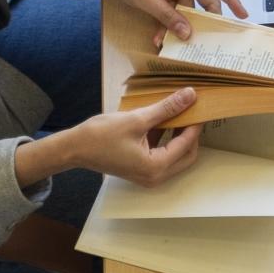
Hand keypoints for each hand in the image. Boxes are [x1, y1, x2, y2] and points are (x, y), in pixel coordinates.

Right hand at [20, 87, 203, 186]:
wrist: (73, 148)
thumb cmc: (101, 135)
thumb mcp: (137, 118)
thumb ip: (166, 108)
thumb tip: (190, 96)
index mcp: (156, 167)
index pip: (187, 144)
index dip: (195, 123)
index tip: (199, 105)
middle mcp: (155, 177)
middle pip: (187, 154)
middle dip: (191, 133)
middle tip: (191, 111)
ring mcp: (148, 175)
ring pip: (176, 155)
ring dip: (179, 135)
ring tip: (178, 112)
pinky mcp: (141, 169)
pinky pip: (163, 155)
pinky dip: (166, 139)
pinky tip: (162, 120)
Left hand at [62, 0, 246, 38]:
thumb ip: (165, 15)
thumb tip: (187, 33)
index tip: (243, 15)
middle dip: (204, 20)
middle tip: (207, 39)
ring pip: (186, 8)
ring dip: (179, 26)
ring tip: (169, 43)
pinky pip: (172, 9)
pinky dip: (167, 23)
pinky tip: (158, 36)